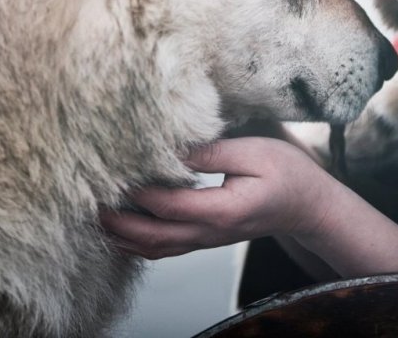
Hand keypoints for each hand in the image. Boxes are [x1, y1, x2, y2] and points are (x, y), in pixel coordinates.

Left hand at [99, 137, 336, 259]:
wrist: (308, 206)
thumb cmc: (287, 173)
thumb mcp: (254, 151)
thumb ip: (212, 152)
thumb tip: (173, 149)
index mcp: (223, 210)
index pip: (168, 204)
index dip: (137, 191)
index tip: (112, 171)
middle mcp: (211, 232)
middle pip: (153, 236)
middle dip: (118, 223)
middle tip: (89, 204)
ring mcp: (208, 240)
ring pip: (156, 249)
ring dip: (123, 237)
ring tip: (96, 219)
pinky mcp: (206, 238)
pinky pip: (167, 248)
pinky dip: (139, 244)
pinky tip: (122, 234)